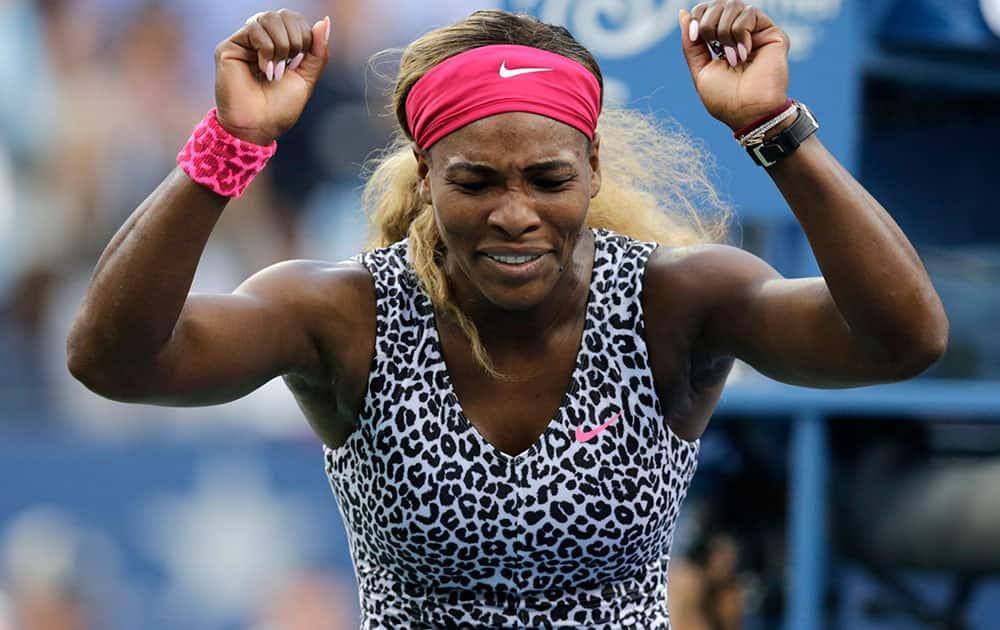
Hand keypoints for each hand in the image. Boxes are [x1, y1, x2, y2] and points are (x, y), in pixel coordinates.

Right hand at [214, 10, 330, 144]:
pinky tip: (264, 69)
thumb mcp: (307, 78)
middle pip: (284, 15)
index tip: (299, 63)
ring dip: (281, 45)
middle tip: (289, 66)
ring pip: (269, 18)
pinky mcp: (230, 47)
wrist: (259, 127)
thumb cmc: (279, 108)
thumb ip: (317, 51)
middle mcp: (261, 40)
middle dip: (295, 40)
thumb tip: (324, 21)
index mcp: (280, 45)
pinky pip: (254, 28)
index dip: (305, 37)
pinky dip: (267, 49)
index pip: (296, 20)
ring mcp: (245, 42)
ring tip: (276, 70)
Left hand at [679, 1, 788, 131]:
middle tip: (715, 47)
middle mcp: (739, 34)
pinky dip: (740, 33)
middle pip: (718, 4)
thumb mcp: (700, 69)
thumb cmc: (725, 99)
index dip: (697, 16)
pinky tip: (744, 54)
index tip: (693, 35)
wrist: (748, 113)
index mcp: (721, 43)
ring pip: (733, 5)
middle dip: (708, 23)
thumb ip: (691, 43)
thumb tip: (682, 13)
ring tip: (732, 57)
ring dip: (724, 32)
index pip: (706, 11)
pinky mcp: (772, 33)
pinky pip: (749, 13)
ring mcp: (756, 33)